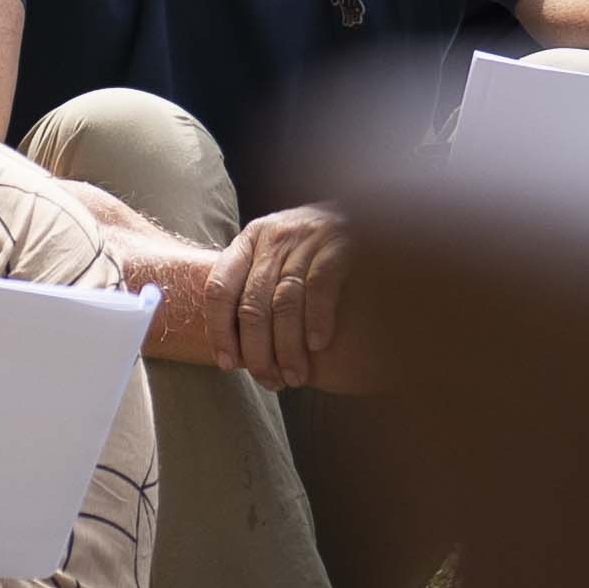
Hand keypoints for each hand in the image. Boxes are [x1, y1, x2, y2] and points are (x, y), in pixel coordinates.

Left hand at [218, 205, 365, 392]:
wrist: (369, 207)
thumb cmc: (317, 243)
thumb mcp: (280, 251)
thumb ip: (257, 282)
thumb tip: (235, 343)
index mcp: (250, 240)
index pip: (219, 288)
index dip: (219, 330)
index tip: (226, 363)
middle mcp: (273, 237)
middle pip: (252, 303)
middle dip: (257, 350)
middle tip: (268, 380)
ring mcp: (306, 240)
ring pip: (284, 302)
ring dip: (287, 346)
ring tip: (294, 376)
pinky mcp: (339, 245)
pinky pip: (320, 288)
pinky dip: (316, 320)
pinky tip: (318, 346)